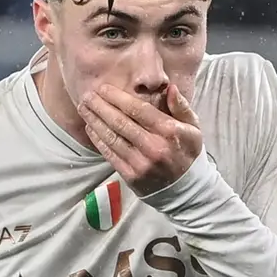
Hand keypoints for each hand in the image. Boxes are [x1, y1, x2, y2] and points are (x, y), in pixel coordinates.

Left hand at [78, 84, 203, 195]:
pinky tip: (90, 128)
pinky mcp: (131, 176)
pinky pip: (110, 154)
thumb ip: (181, 106)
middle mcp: (153, 146)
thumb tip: (169, 87)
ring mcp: (141, 163)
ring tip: (83, 109)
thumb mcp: (193, 127)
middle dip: (100, 107)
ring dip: (94, 121)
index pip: (138, 109)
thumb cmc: (187, 152)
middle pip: (120, 122)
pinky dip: (98, 140)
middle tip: (87, 96)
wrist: (186, 189)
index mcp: (169, 131)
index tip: (103, 88)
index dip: (118, 97)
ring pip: (112, 137)